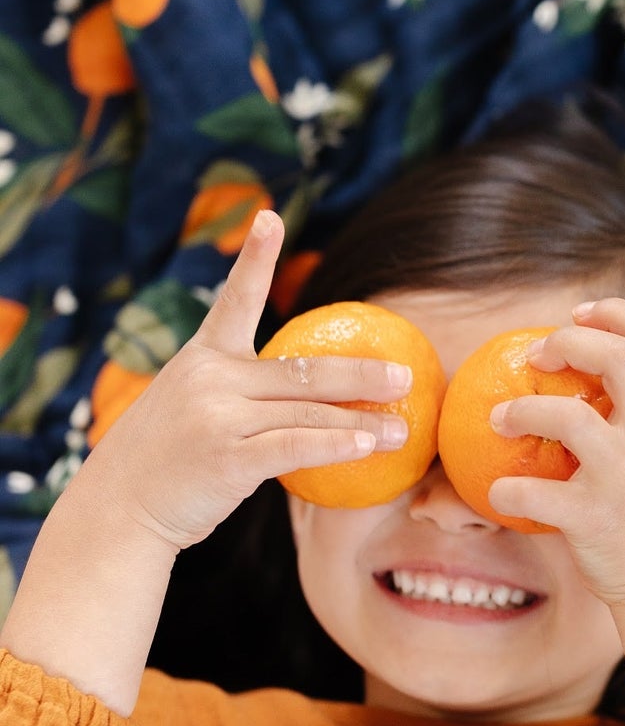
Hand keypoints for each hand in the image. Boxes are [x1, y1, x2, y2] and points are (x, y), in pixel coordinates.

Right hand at [81, 210, 411, 554]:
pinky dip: (337, 446)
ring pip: (309, 411)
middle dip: (361, 373)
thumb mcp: (191, 408)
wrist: (118, 508)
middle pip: (304, 369)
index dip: (254, 257)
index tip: (270, 216)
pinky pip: (296, 448)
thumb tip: (311, 400)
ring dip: (363, 421)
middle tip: (405, 375)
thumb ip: (239, 394)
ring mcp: (219, 416)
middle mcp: (212, 378)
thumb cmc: (166, 462)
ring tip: (402, 428)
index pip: (234, 299)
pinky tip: (367, 448)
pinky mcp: (228, 457)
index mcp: (203, 357)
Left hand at [486, 298, 624, 610]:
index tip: (579, 313)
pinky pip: (531, 491)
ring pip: (566, 415)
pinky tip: (499, 494)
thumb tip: (594, 383)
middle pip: (615, 355)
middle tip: (536, 358)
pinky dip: (506, 490)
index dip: (615, 312)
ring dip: (522, 410)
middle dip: (566, 342)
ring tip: (501, 419)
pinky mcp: (595, 518)